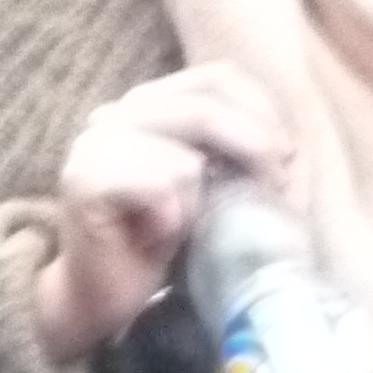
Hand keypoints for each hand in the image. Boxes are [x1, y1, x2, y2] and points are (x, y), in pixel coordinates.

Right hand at [34, 62, 291, 366]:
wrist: (102, 296)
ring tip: (192, 225)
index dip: (260, 110)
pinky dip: (171, 214)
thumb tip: (289, 148)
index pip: (215, 77)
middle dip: (252, 148)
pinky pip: (155, 184)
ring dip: (202, 197)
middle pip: (202, 107)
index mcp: (149, 104)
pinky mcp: (83, 180)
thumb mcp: (215, 189)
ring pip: (181, 156)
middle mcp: (116, 112)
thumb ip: (243, 154)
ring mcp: (94, 143)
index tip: (286, 157)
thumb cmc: (163, 243)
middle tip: (275, 190)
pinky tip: (161, 234)